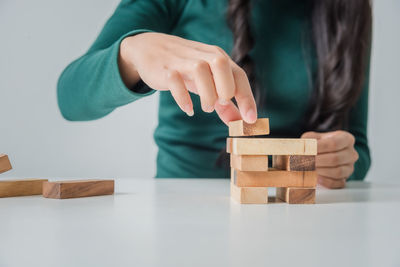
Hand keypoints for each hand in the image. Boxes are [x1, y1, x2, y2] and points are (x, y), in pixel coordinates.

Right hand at [119, 32, 256, 123]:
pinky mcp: (165, 70)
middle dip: (225, 89)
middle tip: (221, 104)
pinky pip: (175, 81)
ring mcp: (183, 61)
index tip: (251, 120)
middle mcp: (203, 56)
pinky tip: (188, 109)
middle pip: (221, 64)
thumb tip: (240, 123)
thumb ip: (224, 104)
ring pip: (200, 70)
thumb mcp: (208, 83)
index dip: (247, 98)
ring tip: (206, 107)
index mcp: (218, 58)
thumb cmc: (185, 68)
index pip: (238, 75)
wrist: (151, 49)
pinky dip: (183, 98)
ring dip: (207, 94)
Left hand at [301, 130, 358, 188]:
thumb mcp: (311, 137)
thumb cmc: (316, 144)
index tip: (307, 150)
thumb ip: (308, 141)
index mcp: (345, 138)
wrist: (320, 155)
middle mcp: (351, 153)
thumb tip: (304, 149)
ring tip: (308, 169)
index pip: (334, 143)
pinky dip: (325, 182)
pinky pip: (338, 183)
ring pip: (338, 172)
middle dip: (317, 161)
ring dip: (320, 171)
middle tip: (304, 162)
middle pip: (335, 159)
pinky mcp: (345, 179)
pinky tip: (315, 178)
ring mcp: (349, 167)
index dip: (319, 148)